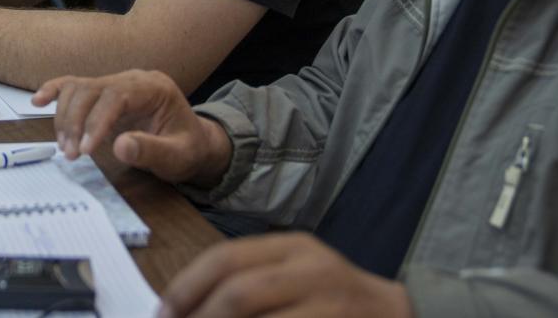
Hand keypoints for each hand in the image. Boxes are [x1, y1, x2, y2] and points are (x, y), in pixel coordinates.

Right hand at [32, 70, 231, 186]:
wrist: (193, 142)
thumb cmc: (187, 148)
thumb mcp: (178, 156)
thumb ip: (152, 151)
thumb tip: (121, 146)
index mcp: (154, 87)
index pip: (117, 95)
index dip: (97, 121)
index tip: (87, 150)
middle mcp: (132, 79)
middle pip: (91, 88)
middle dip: (76, 121)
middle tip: (72, 154)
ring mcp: (116, 83)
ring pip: (78, 88)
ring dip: (65, 117)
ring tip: (66, 148)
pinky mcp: (103, 93)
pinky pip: (74, 85)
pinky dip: (55, 92)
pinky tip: (37, 101)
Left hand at [159, 233, 412, 317]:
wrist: (395, 316)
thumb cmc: (330, 303)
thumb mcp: (291, 280)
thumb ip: (248, 287)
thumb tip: (181, 309)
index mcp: (290, 247)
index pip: (225, 258)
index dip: (186, 288)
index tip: (161, 313)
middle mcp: (311, 266)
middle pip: (240, 290)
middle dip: (200, 317)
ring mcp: (332, 298)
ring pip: (261, 317)